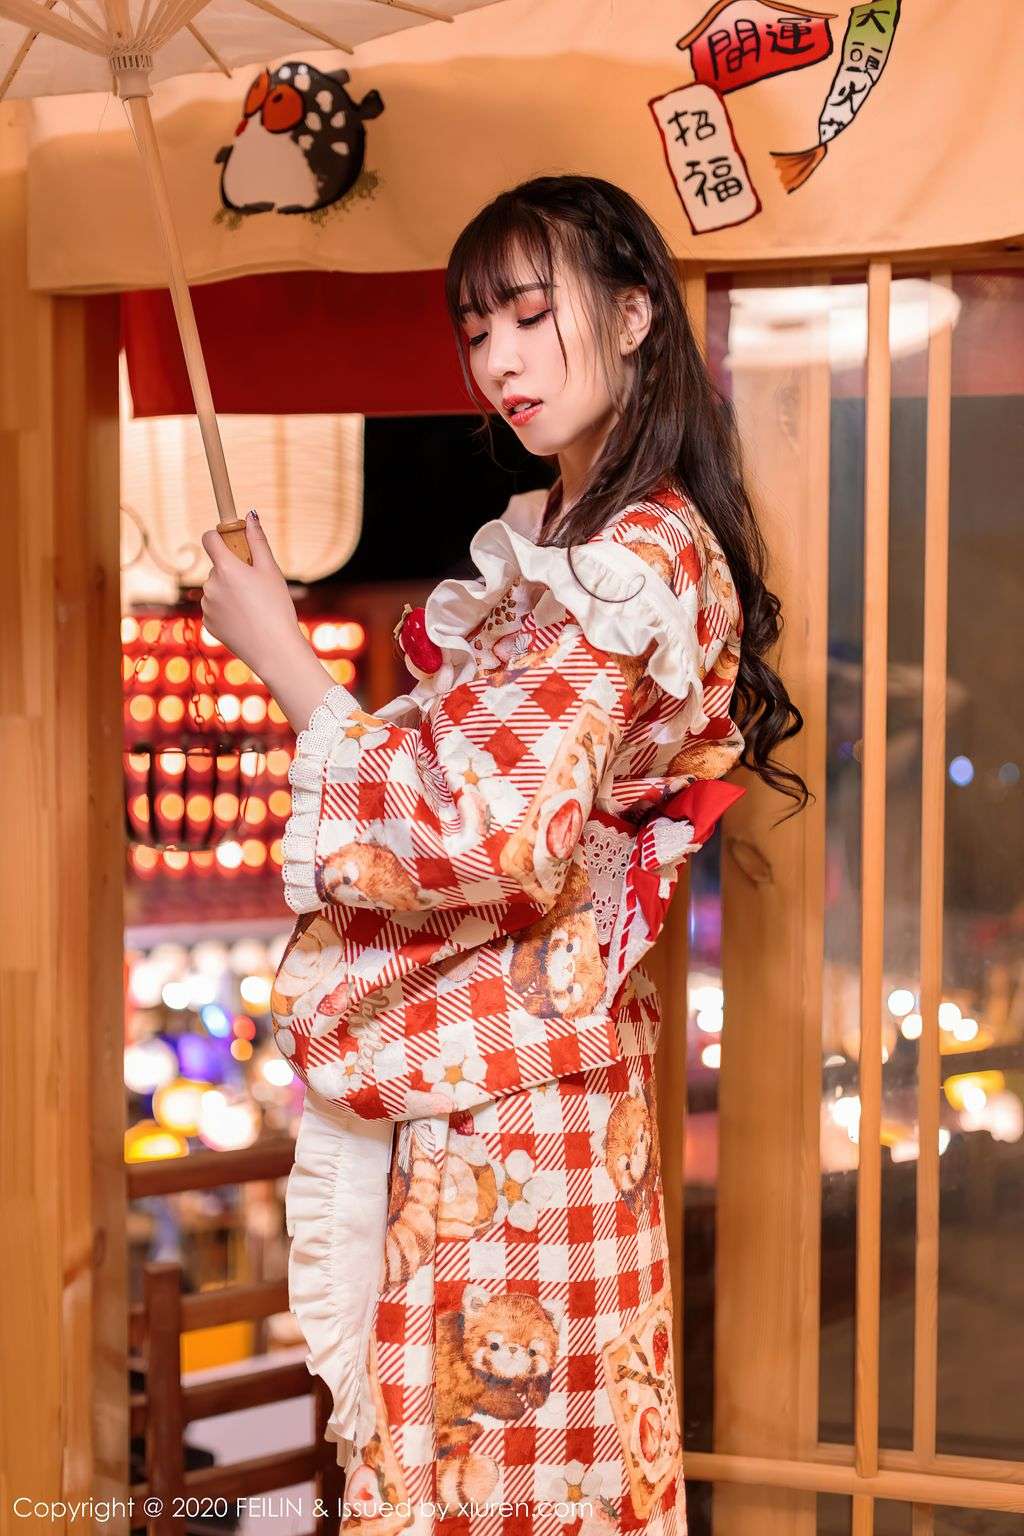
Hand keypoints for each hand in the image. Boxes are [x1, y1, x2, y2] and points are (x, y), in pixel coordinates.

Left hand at [200, 513, 300, 679]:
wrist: (273, 650)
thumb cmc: (276, 607)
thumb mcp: (271, 570)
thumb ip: (258, 540)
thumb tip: (250, 515)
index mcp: (226, 567)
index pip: (210, 538)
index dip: (220, 536)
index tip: (233, 542)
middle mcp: (210, 584)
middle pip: (218, 566)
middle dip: (233, 570)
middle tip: (256, 585)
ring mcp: (206, 605)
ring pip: (216, 588)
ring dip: (230, 591)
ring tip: (253, 607)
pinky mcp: (207, 623)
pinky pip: (215, 608)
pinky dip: (227, 610)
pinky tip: (245, 620)